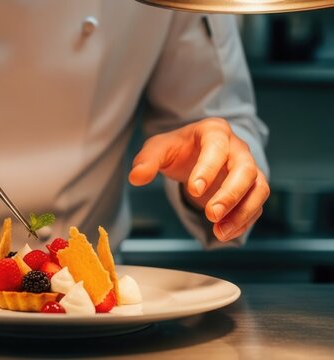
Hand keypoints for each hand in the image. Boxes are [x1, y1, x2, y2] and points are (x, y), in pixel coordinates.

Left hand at [128, 118, 269, 241]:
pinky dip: (243, 222)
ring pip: (258, 189)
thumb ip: (146, 161)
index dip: (208, 169)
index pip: (217, 147)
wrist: (193, 153)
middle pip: (246, 169)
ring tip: (219, 232)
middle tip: (211, 214)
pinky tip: (224, 233)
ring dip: (242, 213)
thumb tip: (136, 178)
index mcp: (214, 131)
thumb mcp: (158, 149)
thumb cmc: (177, 149)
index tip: (193, 190)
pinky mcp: (251, 188)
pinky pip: (255, 205)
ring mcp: (248, 168)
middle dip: (230, 194)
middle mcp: (237, 148)